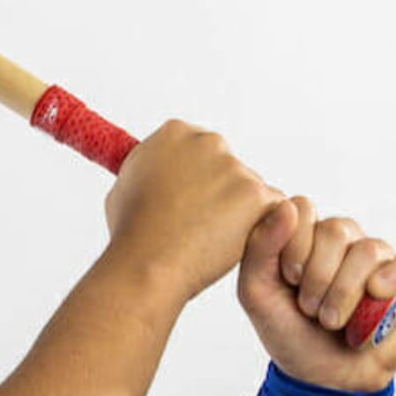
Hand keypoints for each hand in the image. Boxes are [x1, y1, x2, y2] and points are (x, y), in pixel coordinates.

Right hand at [105, 120, 284, 303]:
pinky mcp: (257, 195)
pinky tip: (228, 242)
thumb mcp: (124, 184)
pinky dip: (256, 227)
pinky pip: (270, 209)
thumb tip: (156, 173)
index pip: (197, 144)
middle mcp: (208, 143)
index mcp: (174, 133)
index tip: (188, 193)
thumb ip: (149, 169)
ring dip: (237, 211)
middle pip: (227, 164)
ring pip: (248, 189)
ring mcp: (235, 168)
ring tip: (207, 238)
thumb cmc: (131, 231)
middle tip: (200, 220)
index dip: (193, 173)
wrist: (148, 261)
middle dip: (220, 189)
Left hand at [238, 196, 395, 391]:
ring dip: (346, 291)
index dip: (295, 244)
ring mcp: (377, 259)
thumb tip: (288, 205)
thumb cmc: (287, 331)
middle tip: (309, 309)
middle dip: (319, 275)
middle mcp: (342, 242)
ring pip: (369, 250)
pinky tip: (376, 295)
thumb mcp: (256, 293)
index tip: (288, 279)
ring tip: (331, 321)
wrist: (320, 376)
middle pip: (337, 229)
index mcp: (305, 236)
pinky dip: (392, 279)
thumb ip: (260, 248)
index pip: (303, 209)